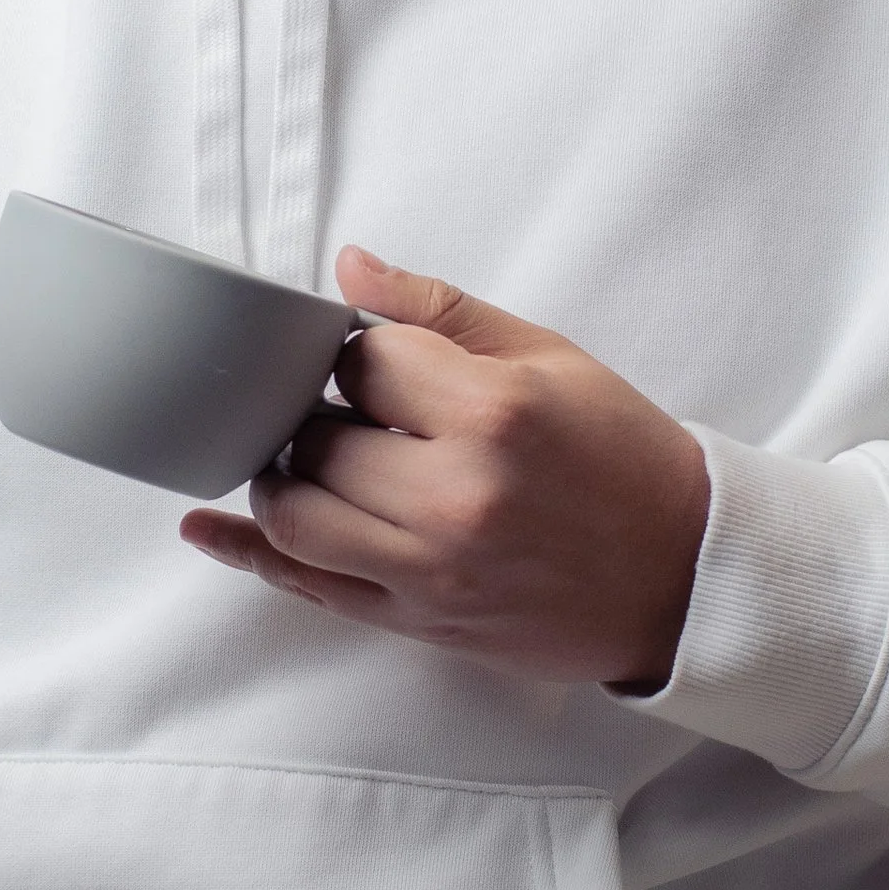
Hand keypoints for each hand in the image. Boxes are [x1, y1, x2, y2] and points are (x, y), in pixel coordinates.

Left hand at [180, 248, 710, 692]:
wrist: (683, 575)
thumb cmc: (622, 459)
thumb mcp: (549, 358)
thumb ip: (440, 312)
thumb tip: (349, 268)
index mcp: (492, 413)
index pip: (359, 362)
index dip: (355, 356)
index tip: (373, 364)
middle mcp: (455, 496)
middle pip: (317, 440)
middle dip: (316, 418)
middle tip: (345, 413)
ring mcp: (433, 568)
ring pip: (295, 516)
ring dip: (282, 479)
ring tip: (306, 460)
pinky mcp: (420, 621)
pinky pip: (306, 587)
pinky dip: (247, 554)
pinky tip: (205, 529)